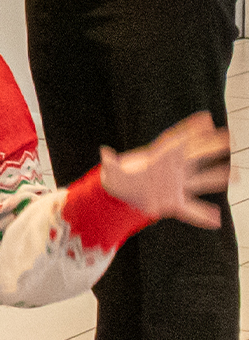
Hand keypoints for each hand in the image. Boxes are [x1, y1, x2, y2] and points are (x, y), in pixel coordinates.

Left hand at [99, 112, 231, 228]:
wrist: (120, 194)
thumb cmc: (117, 178)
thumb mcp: (112, 172)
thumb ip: (111, 164)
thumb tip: (104, 153)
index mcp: (157, 159)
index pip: (177, 141)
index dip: (191, 130)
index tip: (207, 119)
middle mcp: (171, 170)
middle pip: (196, 156)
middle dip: (212, 147)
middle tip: (229, 138)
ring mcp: (175, 187)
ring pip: (201, 180)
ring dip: (218, 177)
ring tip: (236, 174)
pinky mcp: (173, 203)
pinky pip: (191, 211)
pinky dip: (203, 216)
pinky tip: (216, 220)